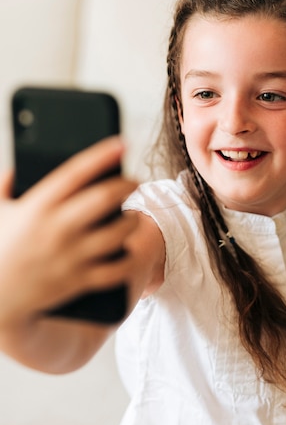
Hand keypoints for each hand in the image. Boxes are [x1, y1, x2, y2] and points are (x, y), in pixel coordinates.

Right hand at [0, 137, 136, 327]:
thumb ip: (2, 187)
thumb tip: (15, 169)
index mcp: (36, 207)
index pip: (76, 172)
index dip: (102, 155)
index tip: (122, 144)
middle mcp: (57, 230)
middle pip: (104, 199)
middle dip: (126, 185)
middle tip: (134, 180)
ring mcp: (70, 257)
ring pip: (117, 234)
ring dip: (131, 220)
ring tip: (132, 215)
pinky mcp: (79, 281)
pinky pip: (115, 269)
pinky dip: (126, 258)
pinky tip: (128, 249)